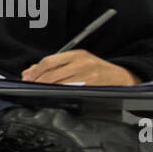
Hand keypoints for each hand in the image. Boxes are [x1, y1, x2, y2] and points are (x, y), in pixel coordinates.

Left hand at [21, 49, 140, 84]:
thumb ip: (54, 66)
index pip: (49, 61)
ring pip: (58, 85)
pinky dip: (58, 95)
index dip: (35, 71)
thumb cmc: (98, 71)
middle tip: (31, 88)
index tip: (28, 78)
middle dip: (38, 82)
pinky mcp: (93, 88)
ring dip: (46, 90)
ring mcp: (89, 76)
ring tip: (41, 93)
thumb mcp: (78, 63)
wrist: (124, 78)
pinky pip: (69, 93)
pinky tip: (55, 97)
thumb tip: (28, 73)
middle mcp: (83, 63)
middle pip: (51, 74)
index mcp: (78, 54)